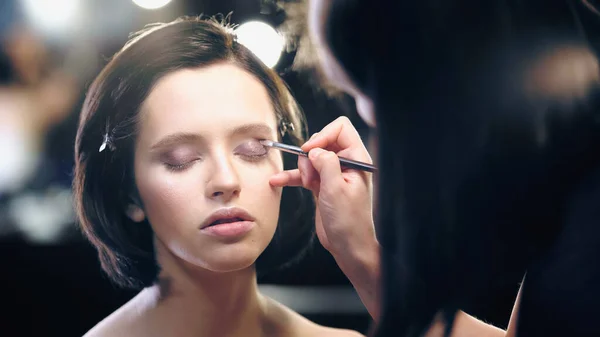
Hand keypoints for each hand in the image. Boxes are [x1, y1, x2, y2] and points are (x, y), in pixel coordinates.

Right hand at [269, 116, 376, 257]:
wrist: (348, 246)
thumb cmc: (349, 221)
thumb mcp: (336, 189)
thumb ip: (325, 163)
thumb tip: (314, 150)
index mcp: (357, 159)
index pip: (341, 129)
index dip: (323, 135)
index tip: (311, 150)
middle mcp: (347, 163)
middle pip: (323, 141)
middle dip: (311, 155)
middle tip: (311, 174)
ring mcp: (334, 175)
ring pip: (311, 158)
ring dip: (303, 169)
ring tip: (307, 184)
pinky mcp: (322, 186)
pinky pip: (304, 175)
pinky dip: (291, 177)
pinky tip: (276, 180)